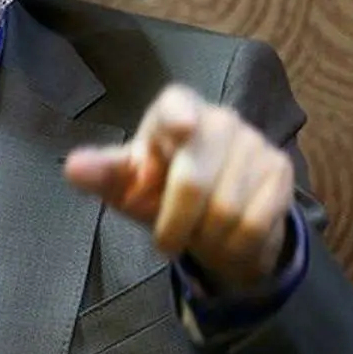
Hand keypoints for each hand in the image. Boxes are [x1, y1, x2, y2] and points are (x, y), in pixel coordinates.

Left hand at [64, 84, 293, 289]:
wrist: (213, 217)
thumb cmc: (158, 190)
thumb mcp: (126, 185)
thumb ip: (102, 174)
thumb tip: (73, 168)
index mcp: (174, 110)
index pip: (175, 106)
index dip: (179, 116)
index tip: (182, 129)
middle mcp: (218, 117)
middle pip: (194, 179)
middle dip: (175, 223)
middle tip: (166, 243)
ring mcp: (253, 141)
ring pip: (227, 209)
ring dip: (207, 241)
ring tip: (199, 239)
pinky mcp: (280, 169)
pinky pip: (257, 223)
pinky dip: (236, 248)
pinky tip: (228, 243)